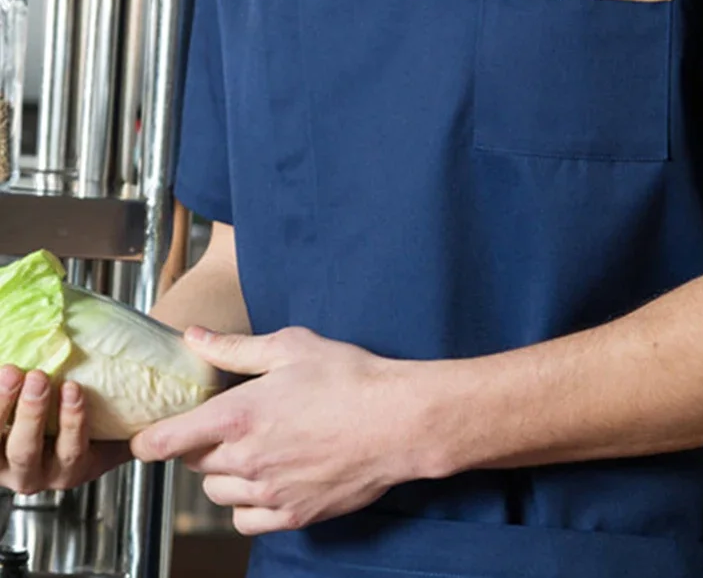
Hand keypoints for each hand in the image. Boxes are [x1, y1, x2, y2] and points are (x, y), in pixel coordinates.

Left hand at [0, 366, 131, 494]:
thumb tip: (169, 375)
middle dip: (31, 412)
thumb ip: (135, 412)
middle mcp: (35, 475)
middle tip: (38, 377)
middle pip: (28, 449)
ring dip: (2, 406)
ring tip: (12, 373)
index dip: (71, 421)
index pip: (72, 450)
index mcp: (73, 469)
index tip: (74, 388)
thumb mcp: (117, 424)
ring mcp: (5, 467)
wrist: (62, 425)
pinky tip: (0, 377)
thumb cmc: (98, 419)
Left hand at [131, 327, 429, 535]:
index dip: (149, 438)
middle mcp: (245, 459)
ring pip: (216, 493)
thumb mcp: (291, 347)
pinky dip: (247, 502)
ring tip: (251, 448)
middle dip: (199, 444)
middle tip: (227, 423)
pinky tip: (268, 478)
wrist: (398, 420)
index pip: (165, 442)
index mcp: (238, 415)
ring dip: (222, 473)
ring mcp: (268, 492)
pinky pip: (246, 519)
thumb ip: (235, 347)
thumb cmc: (350, 377)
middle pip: (193, 464)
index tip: (150, 434)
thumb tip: (194, 337)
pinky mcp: (293, 514)